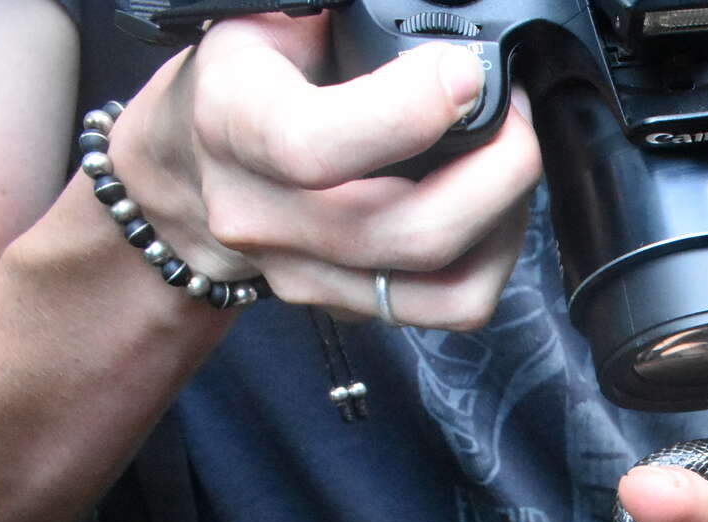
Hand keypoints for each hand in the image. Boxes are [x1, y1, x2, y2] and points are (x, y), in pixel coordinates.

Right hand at [110, 16, 541, 328]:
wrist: (191, 166)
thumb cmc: (245, 81)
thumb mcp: (267, 24)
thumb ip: (340, 19)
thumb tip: (438, 22)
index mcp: (234, 123)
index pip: (314, 146)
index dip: (408, 113)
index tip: (464, 73)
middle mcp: (264, 214)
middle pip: (410, 229)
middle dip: (498, 170)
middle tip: (515, 117)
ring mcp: (306, 273)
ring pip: (443, 278)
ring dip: (507, 217)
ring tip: (510, 160)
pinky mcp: (347, 307)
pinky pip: (451, 305)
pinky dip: (496, 260)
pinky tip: (495, 211)